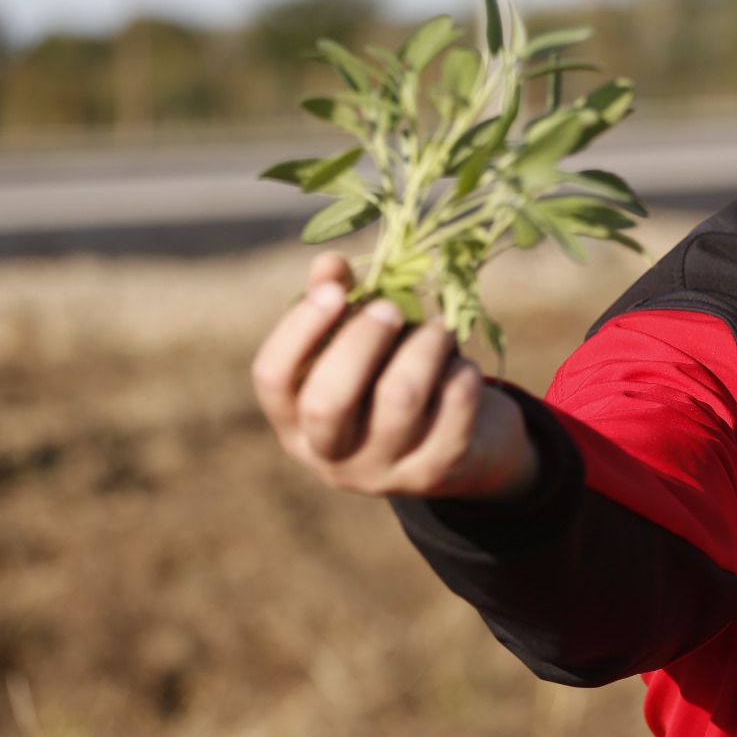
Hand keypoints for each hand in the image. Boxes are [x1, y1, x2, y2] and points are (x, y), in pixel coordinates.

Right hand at [251, 253, 537, 498]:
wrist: (464, 448)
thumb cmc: (396, 380)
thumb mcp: (362, 348)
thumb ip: (340, 304)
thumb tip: (329, 264)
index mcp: (296, 421)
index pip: (273, 377)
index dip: (299, 328)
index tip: (335, 291)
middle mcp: (330, 457)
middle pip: (328, 402)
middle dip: (362, 341)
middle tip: (391, 309)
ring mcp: (383, 472)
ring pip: (400, 399)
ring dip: (424, 346)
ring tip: (439, 331)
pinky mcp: (436, 472)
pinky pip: (453, 406)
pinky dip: (462, 372)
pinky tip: (462, 366)